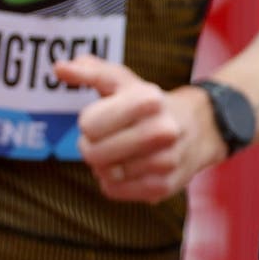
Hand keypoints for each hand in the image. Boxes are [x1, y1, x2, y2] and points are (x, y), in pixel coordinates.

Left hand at [60, 55, 224, 203]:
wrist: (200, 129)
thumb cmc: (148, 103)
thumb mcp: (122, 81)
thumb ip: (89, 71)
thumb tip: (58, 68)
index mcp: (148, 100)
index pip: (89, 125)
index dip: (88, 123)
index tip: (101, 118)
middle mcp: (162, 131)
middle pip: (94, 153)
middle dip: (90, 146)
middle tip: (102, 139)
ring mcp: (166, 162)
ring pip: (104, 173)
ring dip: (102, 164)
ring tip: (118, 152)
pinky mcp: (164, 187)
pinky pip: (114, 191)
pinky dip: (112, 181)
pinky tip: (125, 168)